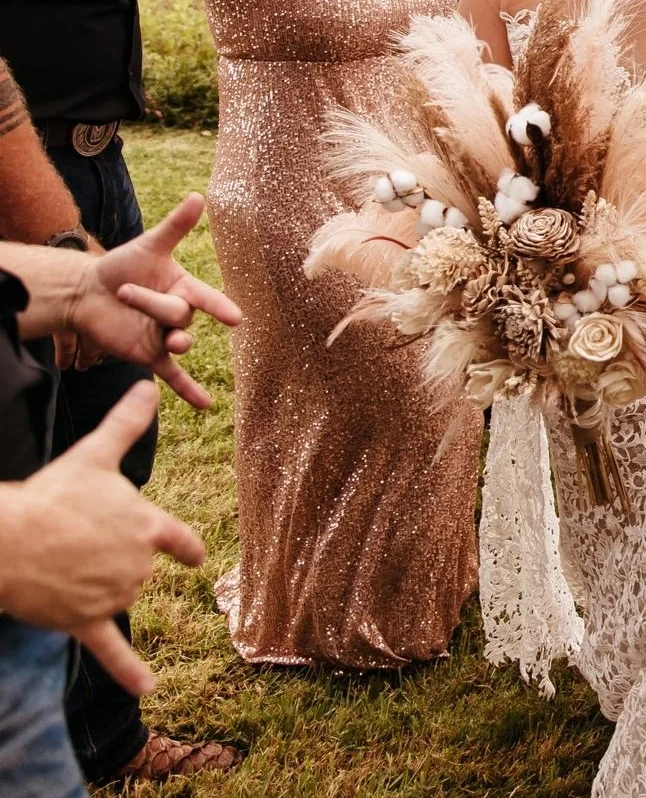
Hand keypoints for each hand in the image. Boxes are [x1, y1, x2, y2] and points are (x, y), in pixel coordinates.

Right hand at [0, 382, 204, 694]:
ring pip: (119, 598)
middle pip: (140, 570)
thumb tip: (148, 386)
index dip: (187, 548)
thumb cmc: (54, 493)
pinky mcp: (86, 622)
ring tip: (65, 566)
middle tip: (77, 543)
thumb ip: (127, 424)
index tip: (196, 559)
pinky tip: (149, 689)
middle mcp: (139, 564)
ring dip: (98, 589)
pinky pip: (113, 652)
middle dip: (112, 561)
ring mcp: (113, 595)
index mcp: (148, 525)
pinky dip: (131, 672)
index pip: (180, 541)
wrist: (11, 539)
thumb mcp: (96, 455)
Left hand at [72, 195, 240, 409]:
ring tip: (172, 342)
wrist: (86, 294)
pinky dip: (189, 390)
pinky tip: (205, 406)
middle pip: (180, 315)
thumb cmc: (119, 266)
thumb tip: (198, 196)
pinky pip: (173, 376)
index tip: (236, 318)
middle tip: (125, 294)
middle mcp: (180, 312)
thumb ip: (175, 227)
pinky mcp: (150, 355)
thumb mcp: (147, 246)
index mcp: (184, 286)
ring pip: (175, 341)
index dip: (219, 306)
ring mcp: (166, 335)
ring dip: (174, 341)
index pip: (205, 296)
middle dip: (156, 306)